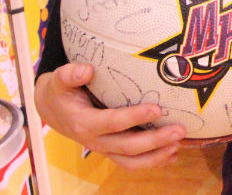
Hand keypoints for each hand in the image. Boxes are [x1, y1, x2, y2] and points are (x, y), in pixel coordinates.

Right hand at [35, 63, 186, 168]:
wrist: (51, 110)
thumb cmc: (60, 91)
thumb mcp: (58, 80)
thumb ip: (69, 74)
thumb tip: (86, 70)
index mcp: (84, 123)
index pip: (113, 123)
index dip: (135, 117)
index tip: (158, 108)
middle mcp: (95, 141)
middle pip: (127, 147)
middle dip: (155, 141)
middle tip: (180, 130)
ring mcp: (104, 148)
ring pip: (131, 161)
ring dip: (157, 156)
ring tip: (179, 145)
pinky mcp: (111, 150)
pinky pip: (131, 162)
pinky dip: (153, 161)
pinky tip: (173, 154)